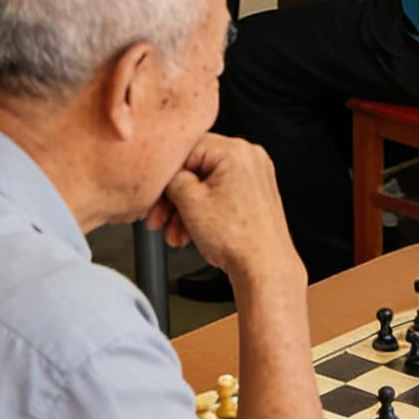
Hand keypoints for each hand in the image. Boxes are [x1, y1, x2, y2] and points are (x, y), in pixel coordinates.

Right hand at [148, 132, 304, 290]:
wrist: (264, 269)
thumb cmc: (238, 239)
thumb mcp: (190, 202)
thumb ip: (172, 179)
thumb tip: (167, 176)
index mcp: (235, 150)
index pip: (186, 148)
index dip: (166, 174)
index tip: (155, 193)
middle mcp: (249, 158)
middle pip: (197, 169)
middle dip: (174, 199)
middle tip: (159, 217)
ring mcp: (255, 177)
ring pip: (207, 186)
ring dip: (185, 211)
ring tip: (175, 233)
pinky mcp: (255, 196)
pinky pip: (221, 196)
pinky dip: (204, 213)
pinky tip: (190, 233)